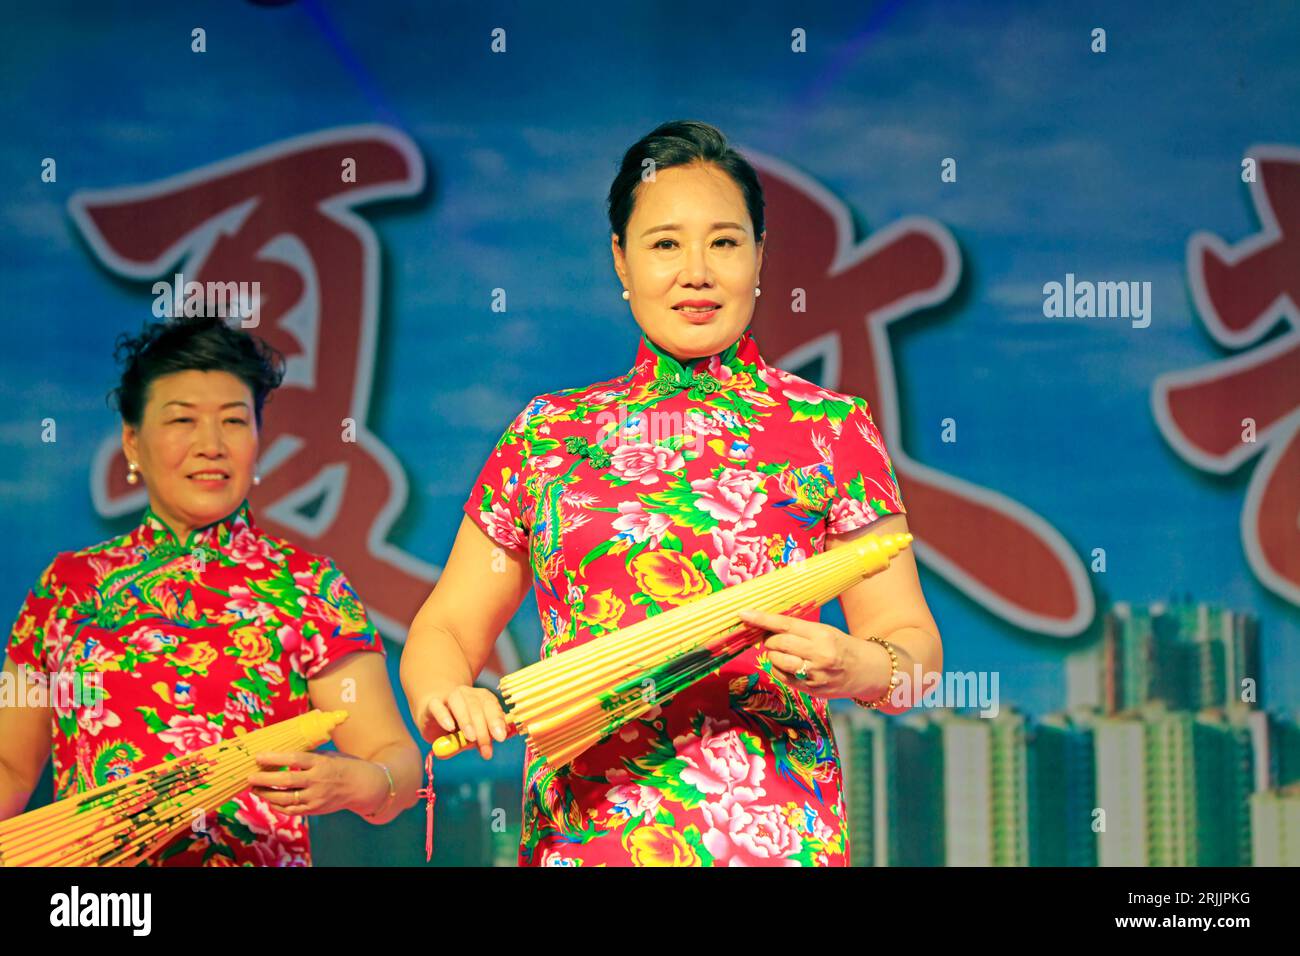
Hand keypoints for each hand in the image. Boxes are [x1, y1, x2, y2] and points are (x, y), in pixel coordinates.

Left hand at [248, 751, 387, 817]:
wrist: (362, 787)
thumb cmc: (344, 766)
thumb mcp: (329, 756)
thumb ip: (308, 756)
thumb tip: (284, 753)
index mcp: (321, 763)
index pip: (294, 759)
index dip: (275, 758)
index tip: (259, 756)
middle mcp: (318, 781)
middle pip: (287, 780)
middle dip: (265, 779)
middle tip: (250, 776)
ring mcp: (316, 797)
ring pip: (286, 798)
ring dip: (267, 794)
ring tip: (255, 789)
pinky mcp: (315, 810)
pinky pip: (292, 810)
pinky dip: (278, 806)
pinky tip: (269, 800)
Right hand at [416, 685, 508, 758]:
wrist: (432, 711)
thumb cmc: (457, 724)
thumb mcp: (470, 734)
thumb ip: (478, 741)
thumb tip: (487, 751)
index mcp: (481, 698)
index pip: (492, 706)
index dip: (497, 721)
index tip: (500, 737)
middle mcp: (466, 694)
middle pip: (477, 706)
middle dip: (483, 728)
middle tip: (485, 746)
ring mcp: (448, 696)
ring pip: (459, 702)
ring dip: (466, 720)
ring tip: (471, 737)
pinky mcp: (432, 703)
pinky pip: (437, 707)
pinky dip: (444, 716)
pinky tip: (449, 727)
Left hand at [737, 608, 867, 699]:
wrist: (866, 671)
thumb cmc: (841, 646)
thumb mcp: (824, 631)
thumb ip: (798, 630)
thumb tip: (766, 627)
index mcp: (821, 635)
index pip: (784, 624)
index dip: (761, 619)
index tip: (743, 613)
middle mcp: (818, 655)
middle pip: (777, 643)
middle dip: (769, 640)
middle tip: (773, 638)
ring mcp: (813, 674)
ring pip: (776, 661)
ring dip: (772, 655)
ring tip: (782, 652)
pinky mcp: (810, 689)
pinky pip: (782, 677)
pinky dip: (778, 669)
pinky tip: (788, 666)